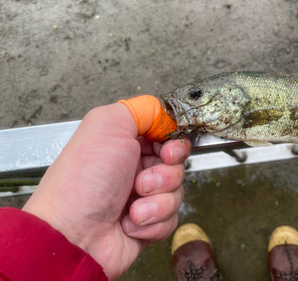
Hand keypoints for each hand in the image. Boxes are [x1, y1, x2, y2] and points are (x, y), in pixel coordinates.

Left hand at [23, 103, 190, 279]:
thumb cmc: (83, 182)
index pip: (167, 135)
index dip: (173, 143)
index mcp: (126, 142)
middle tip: (141, 181)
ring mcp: (143, 196)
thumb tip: (166, 114)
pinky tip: (130, 224)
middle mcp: (135, 167)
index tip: (167, 151)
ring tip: (132, 207)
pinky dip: (153, 221)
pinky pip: (172, 218)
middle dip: (164, 174)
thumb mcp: (107, 125)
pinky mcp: (148, 223)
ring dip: (157, 200)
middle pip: (177, 163)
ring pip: (177, 192)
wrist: (73, 235)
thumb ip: (142, 109)